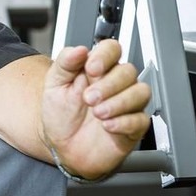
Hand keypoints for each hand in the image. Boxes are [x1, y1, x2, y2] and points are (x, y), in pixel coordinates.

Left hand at [42, 39, 150, 179]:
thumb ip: (64, 63)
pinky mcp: (133, 126)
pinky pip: (141, 119)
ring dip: (118, 102)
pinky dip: (124, 122)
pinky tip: (107, 125)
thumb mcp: (54, 85)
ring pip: (141, 92)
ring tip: (97, 113)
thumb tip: (78, 49)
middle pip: (128, 71)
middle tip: (89, 98)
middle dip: (108, 84)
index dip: (105, 55)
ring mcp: (126, 104)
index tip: (91, 68)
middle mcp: (115, 84)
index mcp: (97, 70)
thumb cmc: (60, 114)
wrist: (61, 146)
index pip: (112, 49)